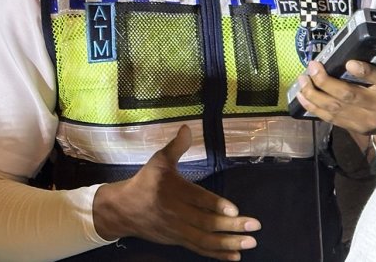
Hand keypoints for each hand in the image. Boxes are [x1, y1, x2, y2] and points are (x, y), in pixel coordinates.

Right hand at [92, 125, 259, 260]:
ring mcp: (177, 230)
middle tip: (254, 226)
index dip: (216, 205)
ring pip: (205, 240)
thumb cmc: (144, 182)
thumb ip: (176, 146)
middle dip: (231, 227)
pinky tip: (235, 256)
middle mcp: (176, 213)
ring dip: (229, 243)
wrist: (121, 210)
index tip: (234, 209)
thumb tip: (187, 127)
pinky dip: (217, 254)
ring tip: (250, 243)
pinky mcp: (177, 241)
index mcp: (173, 191)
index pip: (197, 199)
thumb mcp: (158, 161)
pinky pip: (199, 249)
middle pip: (206, 222)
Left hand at [294, 60, 375, 149]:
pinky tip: (302, 96)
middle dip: (326, 81)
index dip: (365, 72)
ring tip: (302, 80)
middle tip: (312, 67)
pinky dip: (313, 107)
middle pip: (349, 95)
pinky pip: (330, 118)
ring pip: (335, 108)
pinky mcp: (354, 128)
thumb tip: (375, 38)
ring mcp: (365, 120)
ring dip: (314, 94)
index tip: (349, 62)